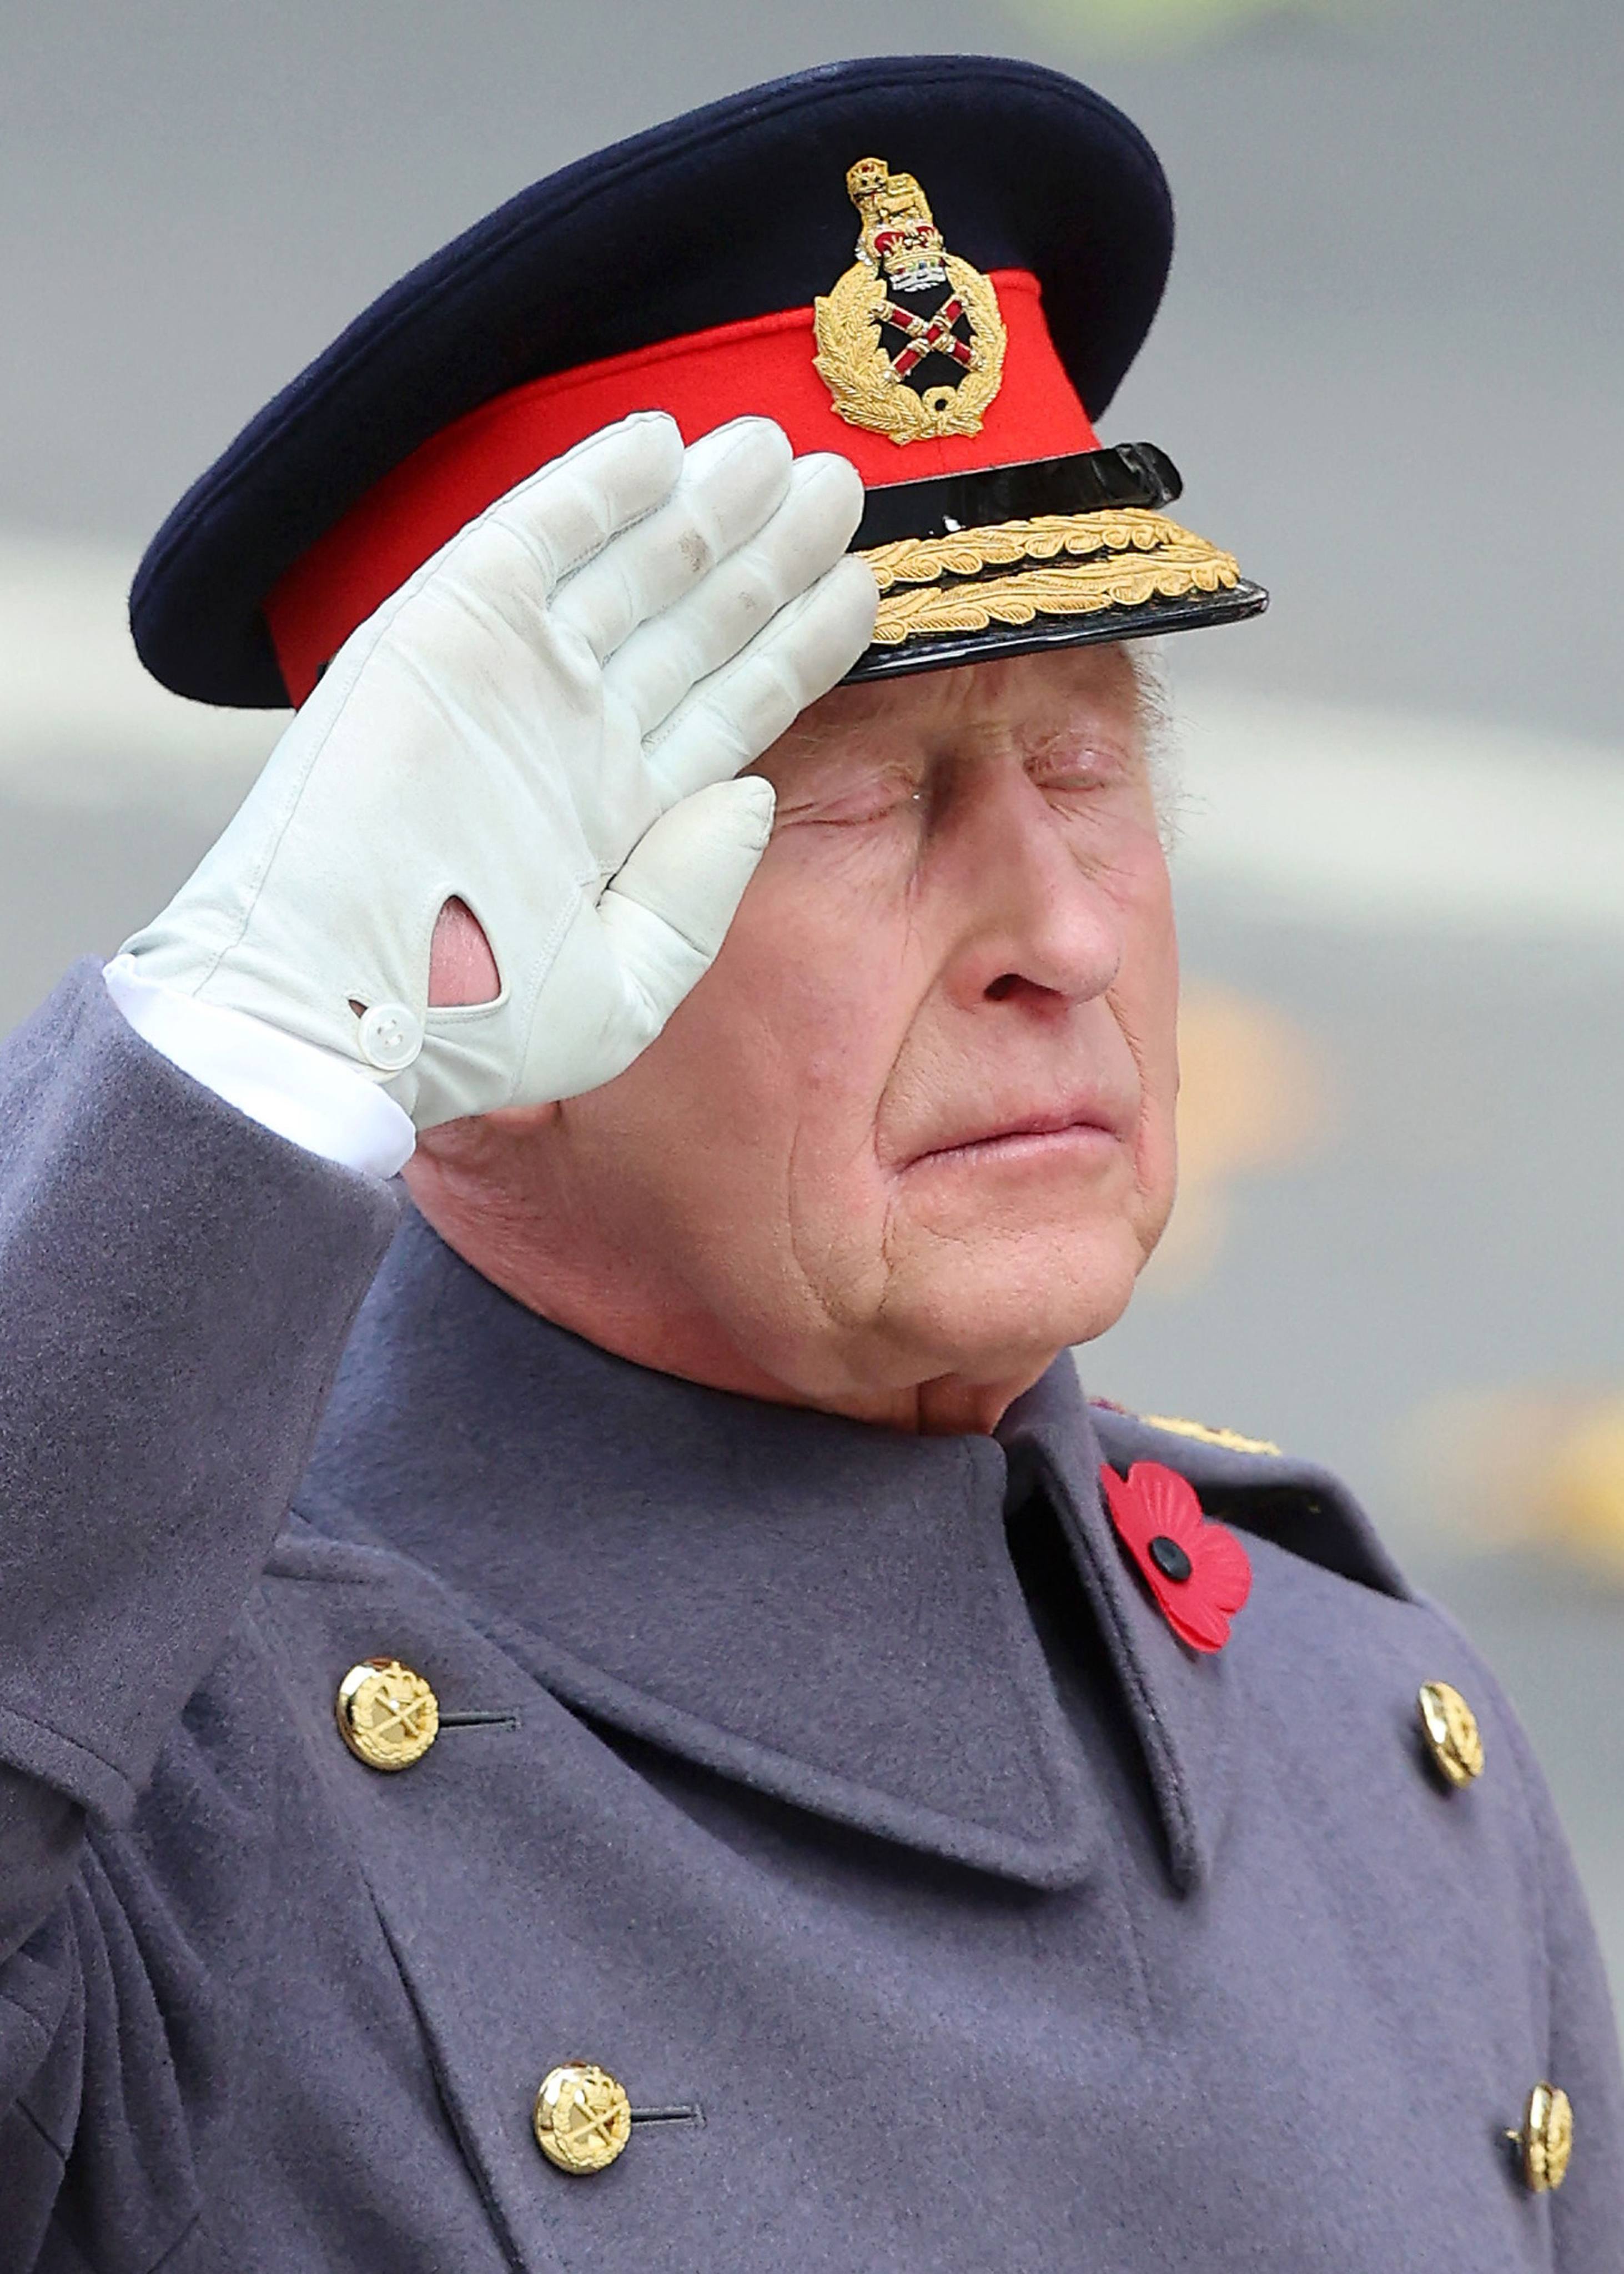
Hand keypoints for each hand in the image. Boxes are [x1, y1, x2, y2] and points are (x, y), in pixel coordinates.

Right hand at [119, 412, 875, 1128]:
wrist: (338, 1006)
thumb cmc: (471, 1028)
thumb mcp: (625, 991)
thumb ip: (697, 895)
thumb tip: (752, 792)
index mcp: (620, 815)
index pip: (731, 705)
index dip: (796, 645)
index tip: (862, 588)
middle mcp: (575, 734)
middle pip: (698, 624)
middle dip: (771, 557)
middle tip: (843, 487)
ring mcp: (513, 677)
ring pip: (634, 568)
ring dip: (708, 508)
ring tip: (786, 452)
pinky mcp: (445, 631)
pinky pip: (532, 537)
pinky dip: (593, 487)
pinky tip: (665, 444)